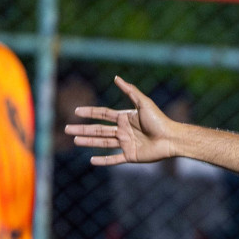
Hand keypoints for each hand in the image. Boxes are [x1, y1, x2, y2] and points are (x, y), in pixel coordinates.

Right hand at [66, 76, 181, 165]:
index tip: (76, 112)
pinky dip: (103, 160)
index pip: (103, 114)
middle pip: (98, 129)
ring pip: (103, 143)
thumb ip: (130, 91)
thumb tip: (116, 77)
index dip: (90, 112)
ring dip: (89, 142)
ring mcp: (126, 143)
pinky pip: (114, 159)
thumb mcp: (144, 103)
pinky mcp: (131, 156)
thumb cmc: (160, 120)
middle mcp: (124, 130)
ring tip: (75, 141)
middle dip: (83, 129)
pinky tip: (91, 160)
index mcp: (125, 118)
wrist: (172, 138)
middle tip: (67, 129)